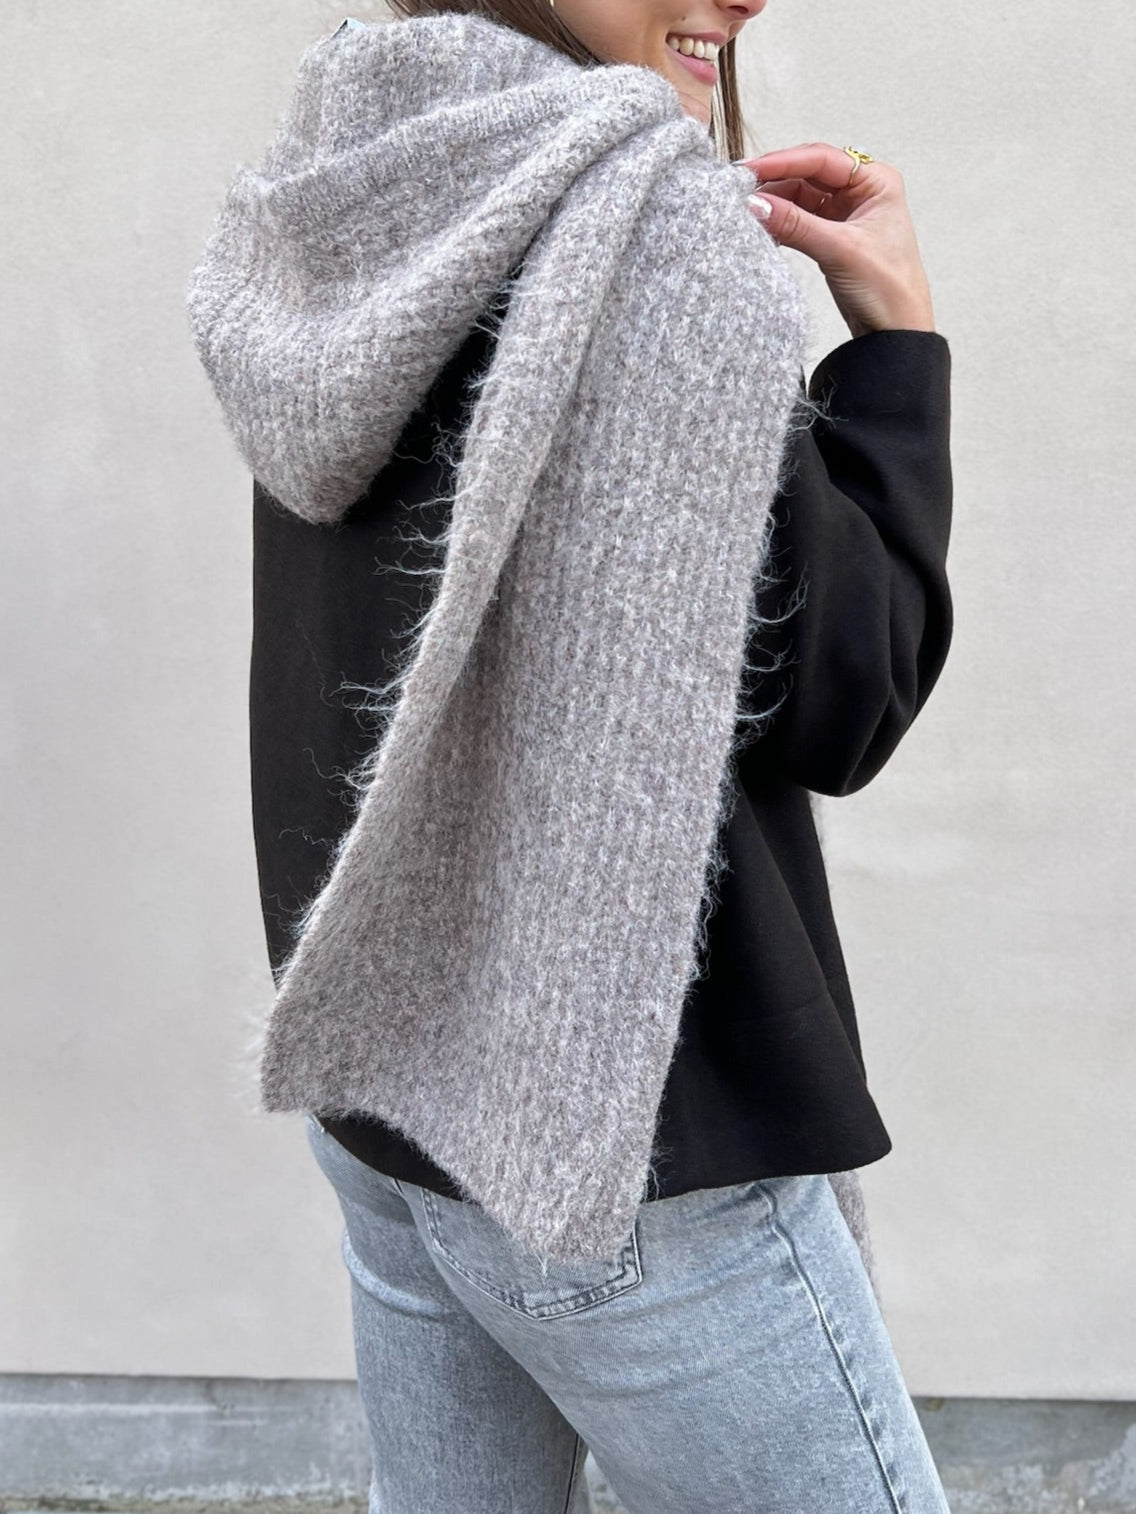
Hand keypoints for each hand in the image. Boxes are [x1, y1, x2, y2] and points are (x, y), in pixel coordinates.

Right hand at [739, 143, 935, 337]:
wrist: (896, 333)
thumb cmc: (890, 289)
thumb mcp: (840, 250)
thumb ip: (795, 225)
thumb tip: (756, 205)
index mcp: (876, 182)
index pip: (821, 160)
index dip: (783, 162)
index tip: (750, 170)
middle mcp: (861, 192)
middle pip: (807, 174)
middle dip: (775, 181)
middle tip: (740, 190)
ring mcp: (844, 214)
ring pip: (800, 197)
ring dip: (775, 203)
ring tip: (746, 212)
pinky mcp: (831, 236)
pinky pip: (798, 220)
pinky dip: (780, 222)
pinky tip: (762, 227)